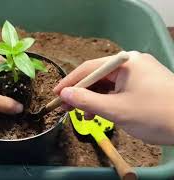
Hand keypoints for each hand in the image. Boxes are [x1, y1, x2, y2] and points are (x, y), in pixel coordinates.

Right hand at [54, 51, 173, 144]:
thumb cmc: (154, 115)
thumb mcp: (115, 109)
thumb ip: (86, 100)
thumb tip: (64, 94)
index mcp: (125, 62)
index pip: (89, 68)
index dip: (70, 82)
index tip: (56, 95)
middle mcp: (131, 63)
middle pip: (98, 76)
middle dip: (81, 93)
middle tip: (66, 108)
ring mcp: (139, 74)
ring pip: (108, 85)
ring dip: (93, 100)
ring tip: (83, 116)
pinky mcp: (144, 85)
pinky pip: (119, 90)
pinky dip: (107, 102)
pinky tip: (99, 114)